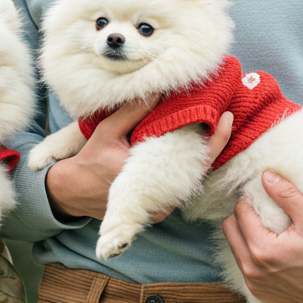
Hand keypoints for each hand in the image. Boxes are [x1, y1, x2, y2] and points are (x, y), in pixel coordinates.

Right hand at [47, 102, 233, 220]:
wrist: (74, 192)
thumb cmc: (89, 161)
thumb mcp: (108, 131)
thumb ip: (132, 112)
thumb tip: (159, 91)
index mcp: (147, 179)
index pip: (194, 161)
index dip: (215, 140)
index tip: (227, 118)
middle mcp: (158, 199)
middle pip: (198, 172)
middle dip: (212, 144)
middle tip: (224, 118)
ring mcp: (159, 209)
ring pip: (189, 181)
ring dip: (200, 157)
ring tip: (212, 129)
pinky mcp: (157, 211)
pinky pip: (179, 188)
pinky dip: (187, 169)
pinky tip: (193, 149)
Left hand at [221, 171, 302, 302]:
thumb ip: (288, 196)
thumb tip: (265, 176)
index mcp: (262, 249)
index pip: (240, 213)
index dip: (249, 200)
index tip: (262, 196)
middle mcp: (251, 268)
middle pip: (229, 229)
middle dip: (241, 216)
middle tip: (260, 210)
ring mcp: (252, 282)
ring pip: (234, 247)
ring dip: (243, 234)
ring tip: (264, 228)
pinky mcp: (256, 291)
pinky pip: (243, 264)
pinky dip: (250, 253)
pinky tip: (269, 248)